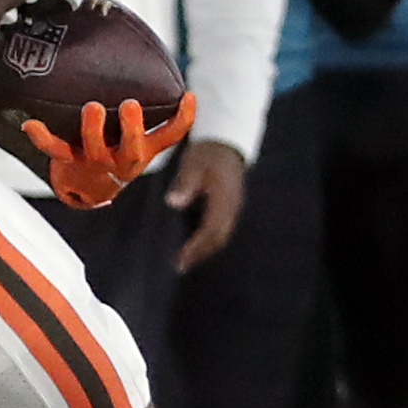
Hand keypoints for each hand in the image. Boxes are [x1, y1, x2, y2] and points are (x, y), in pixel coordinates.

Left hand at [21, 93, 196, 210]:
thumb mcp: (133, 133)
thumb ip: (142, 104)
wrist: (88, 188)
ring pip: (94, 149)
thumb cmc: (115, 146)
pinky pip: (54, 150)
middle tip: (131, 105)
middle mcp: (122, 159)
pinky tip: (30, 124)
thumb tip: (133, 46)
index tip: (188, 95)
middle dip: (132, 128)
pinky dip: (42, 137)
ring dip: (93, 129)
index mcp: (142, 149)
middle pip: (133, 149)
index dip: (183, 118)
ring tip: (92, 107)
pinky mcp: (68, 162)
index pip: (170, 136)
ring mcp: (95, 162)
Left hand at [164, 138, 244, 271]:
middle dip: (200, 254)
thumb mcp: (193, 163)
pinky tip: (195, 245)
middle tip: (180, 267)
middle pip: (219, 238)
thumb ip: (185, 183)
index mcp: (223, 199)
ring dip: (204, 250)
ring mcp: (233, 207)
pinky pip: (221, 229)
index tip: (180, 259)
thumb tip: (173, 203)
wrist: (226, 141)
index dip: (196, 247)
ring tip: (186, 261)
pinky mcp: (229, 206)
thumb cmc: (207, 153)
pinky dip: (208, 240)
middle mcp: (232, 207)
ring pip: (221, 235)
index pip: (212, 230)